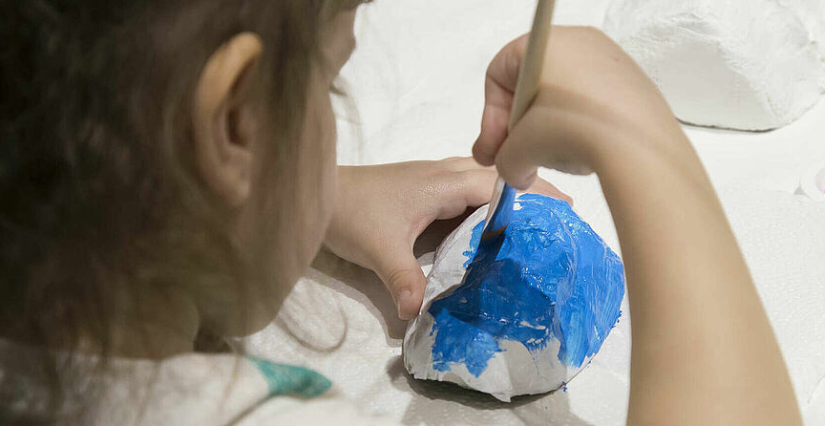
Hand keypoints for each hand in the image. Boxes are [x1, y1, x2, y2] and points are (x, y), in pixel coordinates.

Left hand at [324, 157, 569, 319]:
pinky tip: (495, 224)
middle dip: (533, 192)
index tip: (567, 211)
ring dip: (512, 195)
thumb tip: (418, 314)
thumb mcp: (379, 248)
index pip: (501, 183)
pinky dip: (489, 202)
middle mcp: (445, 174)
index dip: (535, 194)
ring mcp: (435, 179)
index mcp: (444, 182)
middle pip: (500, 177)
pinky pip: (469, 191)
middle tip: (564, 218)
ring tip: (540, 220)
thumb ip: (403, 277)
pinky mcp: (426, 189)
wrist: (317, 192)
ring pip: (484, 181)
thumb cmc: (350, 212)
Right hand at [473, 26, 688, 186]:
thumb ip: (505, 160)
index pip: (498, 77)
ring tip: (556, 158)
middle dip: (521, 128)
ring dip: (550, 131)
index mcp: (541, 43)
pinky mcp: (632, 82)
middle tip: (520, 159)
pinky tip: (584, 153)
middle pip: (530, 87)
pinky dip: (580, 128)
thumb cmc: (573, 129)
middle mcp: (575, 41)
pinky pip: (591, 103)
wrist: (638, 144)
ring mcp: (608, 59)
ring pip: (561, 97)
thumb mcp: (520, 151)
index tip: (495, 150)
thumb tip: (514, 171)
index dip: (490, 119)